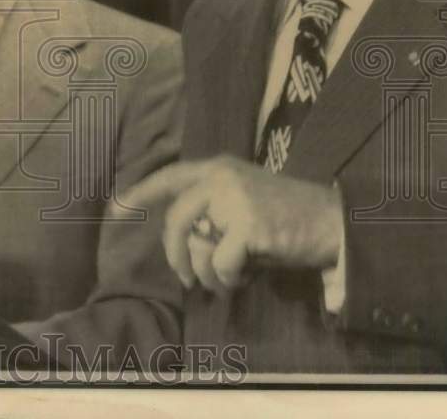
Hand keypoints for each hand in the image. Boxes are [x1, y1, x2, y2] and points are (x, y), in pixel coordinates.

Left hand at [123, 156, 343, 292]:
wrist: (332, 223)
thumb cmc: (286, 217)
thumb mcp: (243, 200)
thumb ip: (210, 209)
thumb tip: (179, 242)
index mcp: (217, 168)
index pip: (169, 177)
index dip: (140, 193)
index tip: (114, 208)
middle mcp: (220, 177)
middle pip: (176, 220)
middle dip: (175, 255)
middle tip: (186, 279)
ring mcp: (234, 199)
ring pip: (196, 245)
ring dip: (205, 273)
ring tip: (224, 279)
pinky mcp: (247, 226)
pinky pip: (219, 264)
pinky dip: (228, 278)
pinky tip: (245, 276)